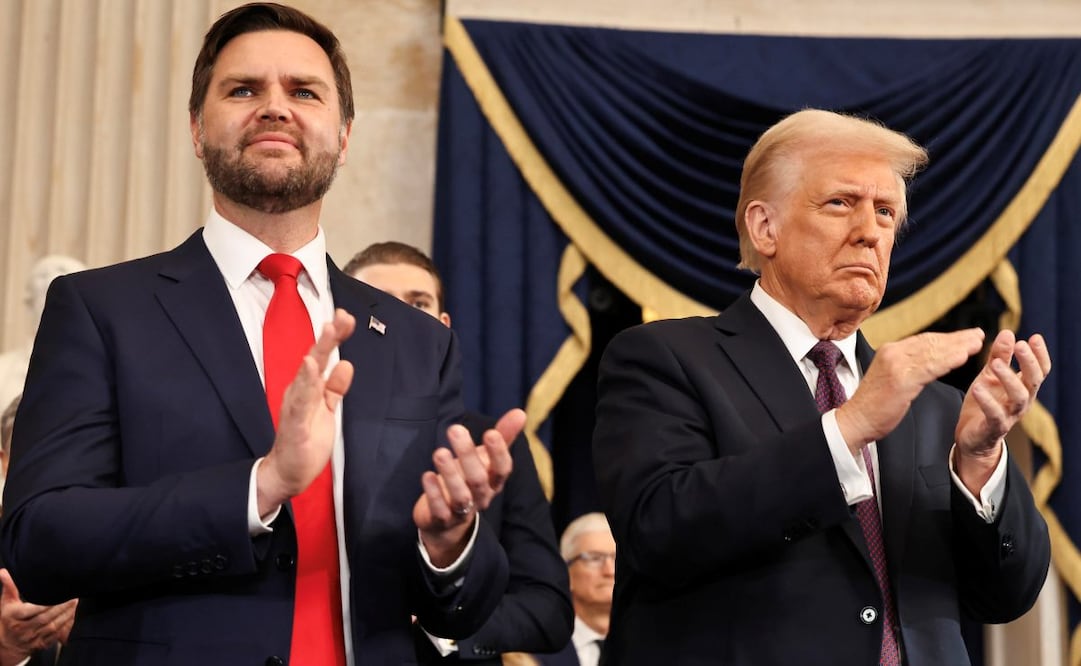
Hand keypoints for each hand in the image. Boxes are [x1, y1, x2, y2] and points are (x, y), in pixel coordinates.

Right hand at [0, 569, 76, 663]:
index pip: (31, 610)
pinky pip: (56, 635)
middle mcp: (22, 630)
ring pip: (52, 627)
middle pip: (44, 618)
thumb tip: (3, 572)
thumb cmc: (9, 618)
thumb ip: (9, 587)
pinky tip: (72, 614)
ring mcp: (32, 639)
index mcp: (14, 618)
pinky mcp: (41, 645)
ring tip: (75, 602)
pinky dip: (66, 625)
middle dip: (61, 607)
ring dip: (66, 614)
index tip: (58, 594)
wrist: (8, 643)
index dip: (46, 604)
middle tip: (73, 596)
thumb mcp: (7, 603)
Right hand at [257, 308, 355, 515]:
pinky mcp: (294, 424)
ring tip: (328, 331)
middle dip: (329, 336)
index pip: (324, 357)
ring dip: (318, 351)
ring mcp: (296, 405)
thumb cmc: (307, 438)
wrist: (288, 471)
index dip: (335, 337)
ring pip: (308, 374)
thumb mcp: (327, 409)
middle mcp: (301, 391)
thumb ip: (335, 387)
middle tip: (341, 315)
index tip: (347, 317)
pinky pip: (300, 401)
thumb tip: (346, 364)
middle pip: (316, 358)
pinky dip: (305, 382)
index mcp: (310, 387)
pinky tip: (310, 367)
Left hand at [414, 408, 525, 566]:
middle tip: (455, 429)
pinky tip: (427, 475)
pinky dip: (433, 494)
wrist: (450, 520)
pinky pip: (440, 510)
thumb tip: (520, 412)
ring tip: (440, 452)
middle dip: (467, 455)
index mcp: (494, 481)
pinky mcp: (442, 520)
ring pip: (461, 496)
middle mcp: (481, 497)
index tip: (490, 432)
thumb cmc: (470, 480)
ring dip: (450, 474)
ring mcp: (462, 511)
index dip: (498, 452)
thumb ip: (503, 436)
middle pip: (479, 479)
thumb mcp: (486, 459)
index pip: (503, 469)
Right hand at [836, 329, 984, 452]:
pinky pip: (931, 367)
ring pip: (934, 352)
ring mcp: (896, 365)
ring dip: (958, 347)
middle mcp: (892, 353)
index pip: (923, 339)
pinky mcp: (902, 379)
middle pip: (931, 342)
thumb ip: (907, 365)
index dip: (947, 337)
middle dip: (957, 338)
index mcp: (889, 351)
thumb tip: (928, 360)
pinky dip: (950, 360)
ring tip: (977, 344)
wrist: (857, 420)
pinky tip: (964, 357)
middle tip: (978, 335)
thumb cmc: (874, 404)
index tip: (965, 336)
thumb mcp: (890, 376)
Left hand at [954, 330, 1050, 490]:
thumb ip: (999, 356)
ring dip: (1009, 378)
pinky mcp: (994, 427)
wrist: (972, 437)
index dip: (1039, 354)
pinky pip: (995, 414)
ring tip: (997, 364)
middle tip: (1021, 345)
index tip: (1034, 337)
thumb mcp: (990, 376)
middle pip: (1034, 381)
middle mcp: (1021, 401)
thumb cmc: (984, 403)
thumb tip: (1008, 333)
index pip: (1039, 370)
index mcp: (1023, 387)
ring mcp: (1009, 415)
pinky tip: (978, 388)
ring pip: (1019, 397)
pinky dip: (987, 401)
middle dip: (1029, 362)